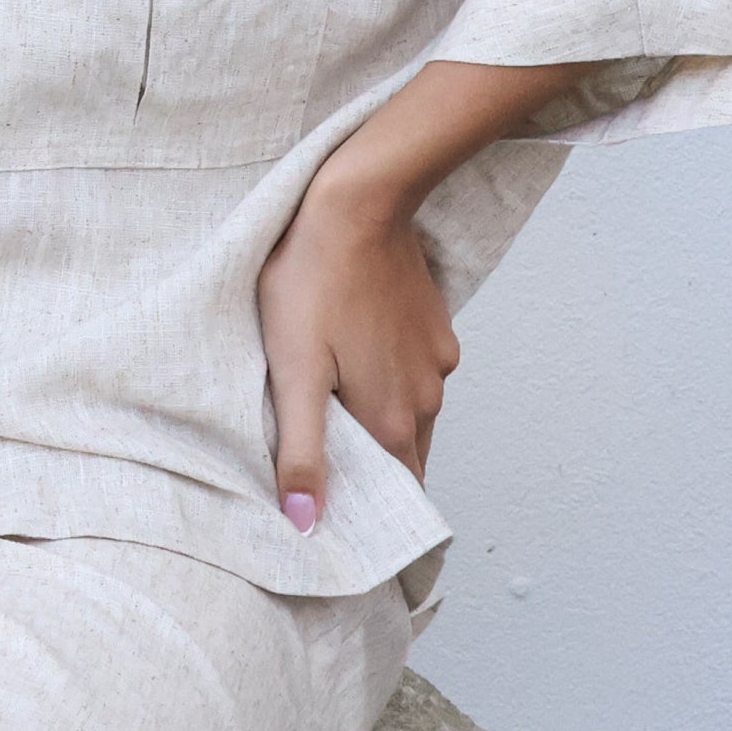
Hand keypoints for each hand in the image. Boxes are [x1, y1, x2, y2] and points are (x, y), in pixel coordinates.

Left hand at [256, 155, 457, 530]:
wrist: (359, 205)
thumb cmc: (313, 284)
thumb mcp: (293, 371)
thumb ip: (303, 451)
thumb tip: (306, 525)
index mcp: (393, 422)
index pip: (395, 497)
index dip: (367, 513)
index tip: (338, 516)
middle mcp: (428, 401)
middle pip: (401, 458)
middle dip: (368, 469)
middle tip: (323, 460)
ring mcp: (438, 364)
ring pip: (408, 413)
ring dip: (377, 418)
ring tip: (332, 402)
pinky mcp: (437, 329)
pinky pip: (414, 372)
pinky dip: (389, 376)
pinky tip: (354, 351)